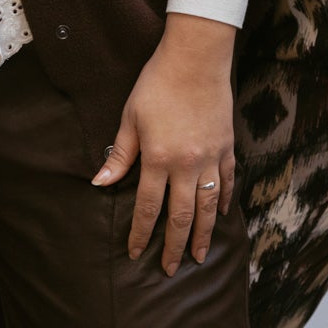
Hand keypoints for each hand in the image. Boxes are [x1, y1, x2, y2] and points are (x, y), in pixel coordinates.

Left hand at [93, 14, 236, 273]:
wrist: (196, 58)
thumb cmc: (158, 83)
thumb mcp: (130, 117)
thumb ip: (120, 154)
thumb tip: (100, 182)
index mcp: (159, 158)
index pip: (148, 207)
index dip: (141, 233)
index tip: (134, 252)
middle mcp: (187, 165)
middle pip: (181, 216)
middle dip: (173, 246)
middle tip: (169, 269)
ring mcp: (211, 158)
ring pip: (208, 207)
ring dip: (202, 234)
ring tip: (197, 256)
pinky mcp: (227, 147)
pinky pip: (227, 182)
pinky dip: (224, 201)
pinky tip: (221, 215)